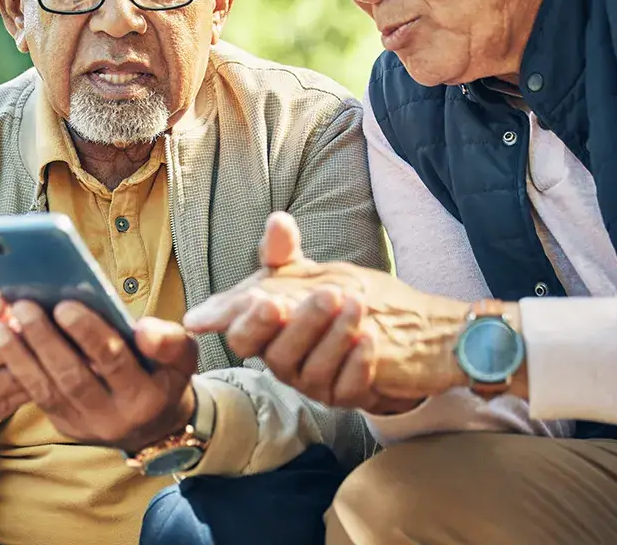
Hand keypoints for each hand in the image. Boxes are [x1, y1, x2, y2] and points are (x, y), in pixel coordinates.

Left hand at [0, 300, 198, 451]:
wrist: (154, 424)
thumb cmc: (163, 375)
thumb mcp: (181, 358)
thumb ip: (169, 341)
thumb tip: (143, 329)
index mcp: (146, 397)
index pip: (114, 362)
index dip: (89, 335)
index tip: (65, 305)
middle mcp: (114, 417)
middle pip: (73, 377)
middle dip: (46, 341)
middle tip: (24, 307)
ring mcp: (85, 425)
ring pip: (48, 390)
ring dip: (20, 356)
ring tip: (0, 327)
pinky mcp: (64, 425)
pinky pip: (37, 396)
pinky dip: (18, 368)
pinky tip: (2, 343)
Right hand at [187, 212, 460, 409]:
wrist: (376, 334)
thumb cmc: (322, 304)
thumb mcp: (302, 275)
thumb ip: (283, 253)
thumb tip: (278, 221)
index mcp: (263, 333)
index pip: (241, 335)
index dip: (249, 321)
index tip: (265, 299)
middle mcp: (281, 361)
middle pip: (276, 354)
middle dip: (299, 325)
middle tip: (326, 294)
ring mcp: (311, 383)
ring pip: (312, 371)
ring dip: (334, 336)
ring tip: (358, 304)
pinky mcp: (343, 396)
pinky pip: (346, 388)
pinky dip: (357, 363)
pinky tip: (370, 338)